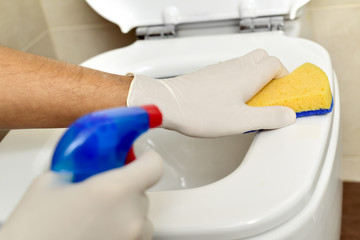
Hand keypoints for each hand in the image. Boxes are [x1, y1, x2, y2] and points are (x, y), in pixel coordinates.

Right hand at [0, 150, 162, 239]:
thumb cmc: (34, 229)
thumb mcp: (50, 184)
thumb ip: (76, 168)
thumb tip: (86, 164)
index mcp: (114, 190)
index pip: (153, 166)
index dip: (147, 159)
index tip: (138, 158)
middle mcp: (131, 216)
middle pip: (143, 192)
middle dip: (126, 188)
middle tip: (101, 192)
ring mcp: (132, 238)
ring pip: (141, 216)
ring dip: (126, 211)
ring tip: (97, 217)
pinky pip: (135, 234)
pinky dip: (123, 229)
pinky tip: (100, 231)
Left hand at [127, 49, 295, 136]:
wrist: (168, 104)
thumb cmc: (199, 110)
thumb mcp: (241, 121)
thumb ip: (268, 117)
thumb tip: (288, 115)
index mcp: (248, 74)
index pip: (276, 64)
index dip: (284, 78)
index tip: (285, 94)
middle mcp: (235, 67)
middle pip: (262, 58)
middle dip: (271, 74)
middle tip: (270, 96)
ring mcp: (221, 69)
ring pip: (246, 64)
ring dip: (254, 78)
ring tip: (250, 102)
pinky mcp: (209, 75)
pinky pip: (231, 72)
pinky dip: (238, 81)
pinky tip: (231, 101)